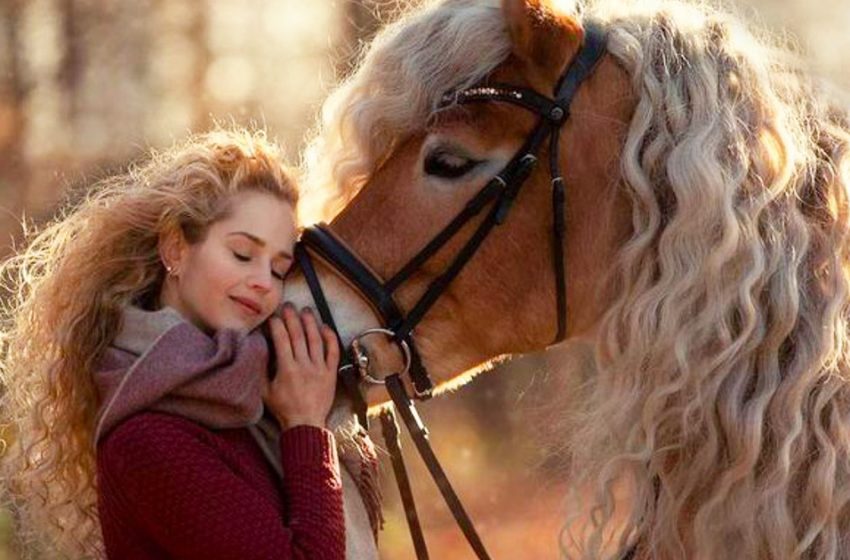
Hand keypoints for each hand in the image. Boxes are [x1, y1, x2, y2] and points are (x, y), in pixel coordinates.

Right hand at [263, 304, 339, 429]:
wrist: (305, 423)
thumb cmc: (283, 408)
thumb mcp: (265, 391)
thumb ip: (262, 370)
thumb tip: (260, 349)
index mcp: (286, 369)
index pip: (282, 339)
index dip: (277, 325)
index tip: (273, 316)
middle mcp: (304, 366)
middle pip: (298, 335)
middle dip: (292, 317)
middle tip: (288, 305)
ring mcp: (319, 368)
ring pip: (315, 339)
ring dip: (310, 322)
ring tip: (306, 310)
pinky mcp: (330, 373)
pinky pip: (332, 352)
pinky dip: (330, 338)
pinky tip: (325, 326)